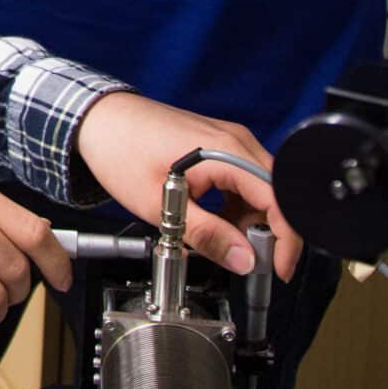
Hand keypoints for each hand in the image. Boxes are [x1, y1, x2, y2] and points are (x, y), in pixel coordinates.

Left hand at [76, 93, 299, 278]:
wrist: (99, 121)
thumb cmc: (122, 151)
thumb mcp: (163, 208)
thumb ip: (209, 236)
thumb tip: (244, 260)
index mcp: (228, 152)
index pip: (280, 200)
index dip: (288, 239)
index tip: (280, 267)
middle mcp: (235, 142)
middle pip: (276, 196)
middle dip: (267, 233)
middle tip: (245, 258)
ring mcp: (228, 142)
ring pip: (259, 192)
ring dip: (247, 222)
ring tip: (217, 239)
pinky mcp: (218, 147)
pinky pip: (242, 183)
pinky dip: (235, 208)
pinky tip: (213, 221)